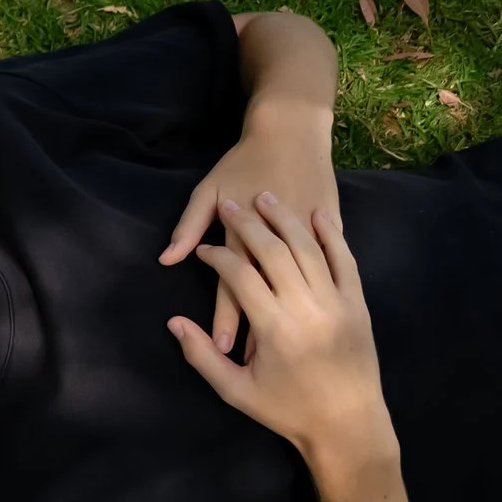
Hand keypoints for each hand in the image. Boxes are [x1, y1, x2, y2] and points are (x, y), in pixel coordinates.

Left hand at [160, 101, 337, 354]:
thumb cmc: (243, 164)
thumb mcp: (206, 192)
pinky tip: (323, 323)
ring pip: (304, 289)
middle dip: (262, 333)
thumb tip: (167, 259)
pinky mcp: (334, 232)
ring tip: (292, 355)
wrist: (292, 134)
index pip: (236, 288)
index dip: (229, 319)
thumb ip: (188, 227)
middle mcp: (281, 243)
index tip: (226, 351)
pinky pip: (333, 270)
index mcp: (247, 236)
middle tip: (256, 367)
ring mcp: (312, 237)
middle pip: (269, 296)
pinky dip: (325, 295)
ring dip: (296, 321)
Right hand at [168, 194, 392, 464]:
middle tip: (230, 204)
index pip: (239, 276)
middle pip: (274, 252)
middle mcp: (306, 307)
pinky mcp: (358, 303)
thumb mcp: (235, 391)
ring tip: (266, 198)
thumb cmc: (286, 410)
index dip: (217, 257)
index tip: (201, 249)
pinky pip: (345, 260)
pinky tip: (317, 216)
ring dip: (286, 220)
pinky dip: (331, 236)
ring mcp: (337, 302)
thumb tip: (174, 323)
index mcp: (274, 328)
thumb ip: (202, 355)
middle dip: (248, 225)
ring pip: (309, 249)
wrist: (348, 424)